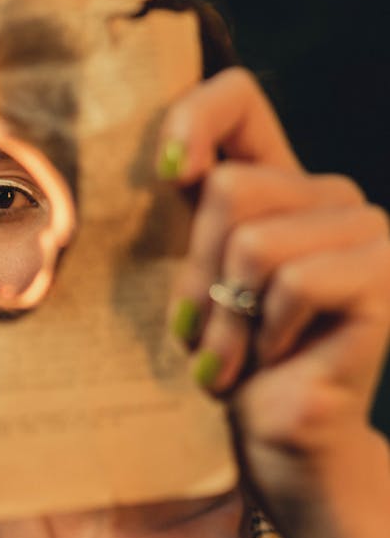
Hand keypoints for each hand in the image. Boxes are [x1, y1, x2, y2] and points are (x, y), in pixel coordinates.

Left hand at [158, 67, 389, 516]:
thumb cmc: (231, 363)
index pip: (238, 97)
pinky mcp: (385, 276)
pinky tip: (277, 359)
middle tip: (204, 333)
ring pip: (254, 241)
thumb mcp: (193, 281)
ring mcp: (367, 232)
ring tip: (234, 358)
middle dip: (199, 275)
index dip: (193, 121)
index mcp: (279, 185)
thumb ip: (186, 218)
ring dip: (228, 318)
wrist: (279, 440)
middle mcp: (330, 196)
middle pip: (229, 189)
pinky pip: (292, 282)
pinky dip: (266, 333)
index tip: (169, 177)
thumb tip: (175, 166)